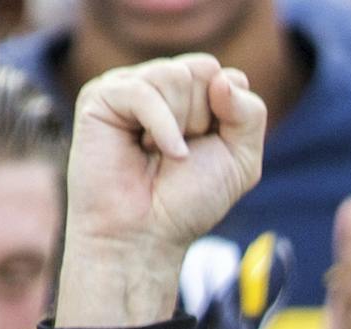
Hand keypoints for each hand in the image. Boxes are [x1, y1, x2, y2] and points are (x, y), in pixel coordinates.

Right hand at [57, 56, 266, 327]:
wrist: (145, 235)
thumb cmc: (190, 200)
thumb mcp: (241, 159)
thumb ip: (250, 114)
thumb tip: (220, 77)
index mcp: (193, 94)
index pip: (226, 76)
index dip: (228, 117)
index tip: (209, 149)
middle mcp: (161, 84)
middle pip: (202, 70)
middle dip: (203, 120)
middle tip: (179, 155)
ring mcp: (129, 87)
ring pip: (174, 75)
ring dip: (179, 125)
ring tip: (158, 153)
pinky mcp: (100, 97)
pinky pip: (143, 91)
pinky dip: (160, 127)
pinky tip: (152, 152)